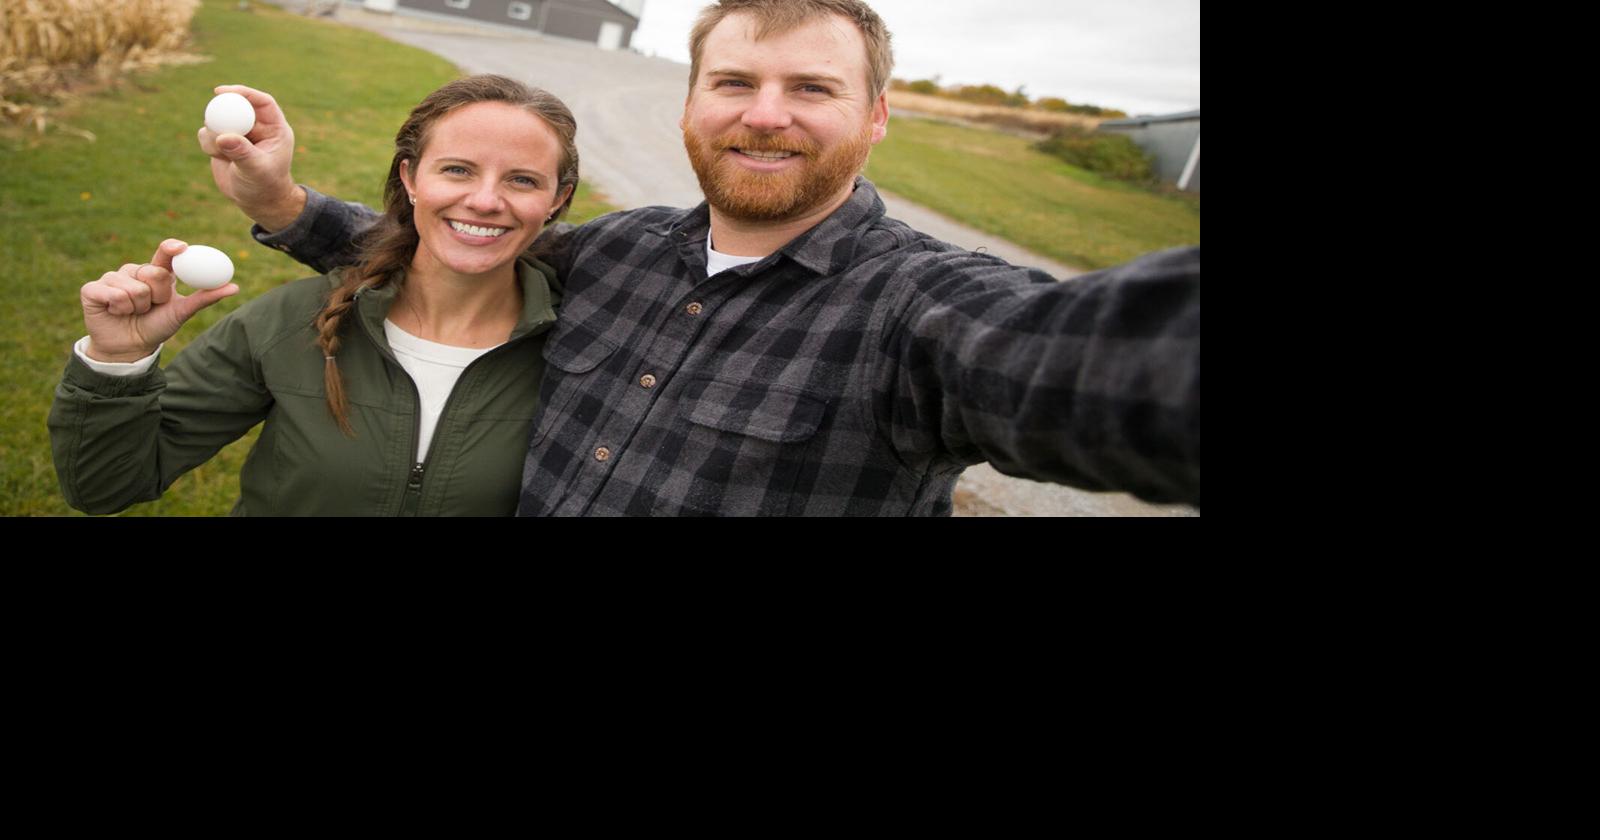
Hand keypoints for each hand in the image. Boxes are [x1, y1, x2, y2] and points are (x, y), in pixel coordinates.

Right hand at [81, 240, 239, 362]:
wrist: (131, 347)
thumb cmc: (158, 326)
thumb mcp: (182, 312)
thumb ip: (205, 297)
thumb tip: (235, 287)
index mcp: (157, 273)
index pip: (164, 253)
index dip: (171, 248)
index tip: (181, 248)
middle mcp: (134, 271)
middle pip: (151, 272)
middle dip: (156, 295)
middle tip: (151, 306)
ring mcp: (112, 278)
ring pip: (132, 287)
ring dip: (137, 306)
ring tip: (133, 312)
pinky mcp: (92, 289)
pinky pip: (111, 293)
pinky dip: (118, 308)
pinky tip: (115, 312)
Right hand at [196, 84, 305, 230]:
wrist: (256, 202)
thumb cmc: (265, 187)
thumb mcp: (256, 170)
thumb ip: (242, 153)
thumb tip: (222, 137)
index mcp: (275, 129)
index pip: (262, 102)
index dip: (244, 93)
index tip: (223, 92)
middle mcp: (257, 128)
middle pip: (236, 106)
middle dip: (222, 111)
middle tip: (212, 118)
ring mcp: (238, 134)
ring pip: (218, 120)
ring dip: (213, 133)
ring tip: (223, 154)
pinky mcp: (223, 142)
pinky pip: (207, 133)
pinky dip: (207, 144)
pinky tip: (219, 159)